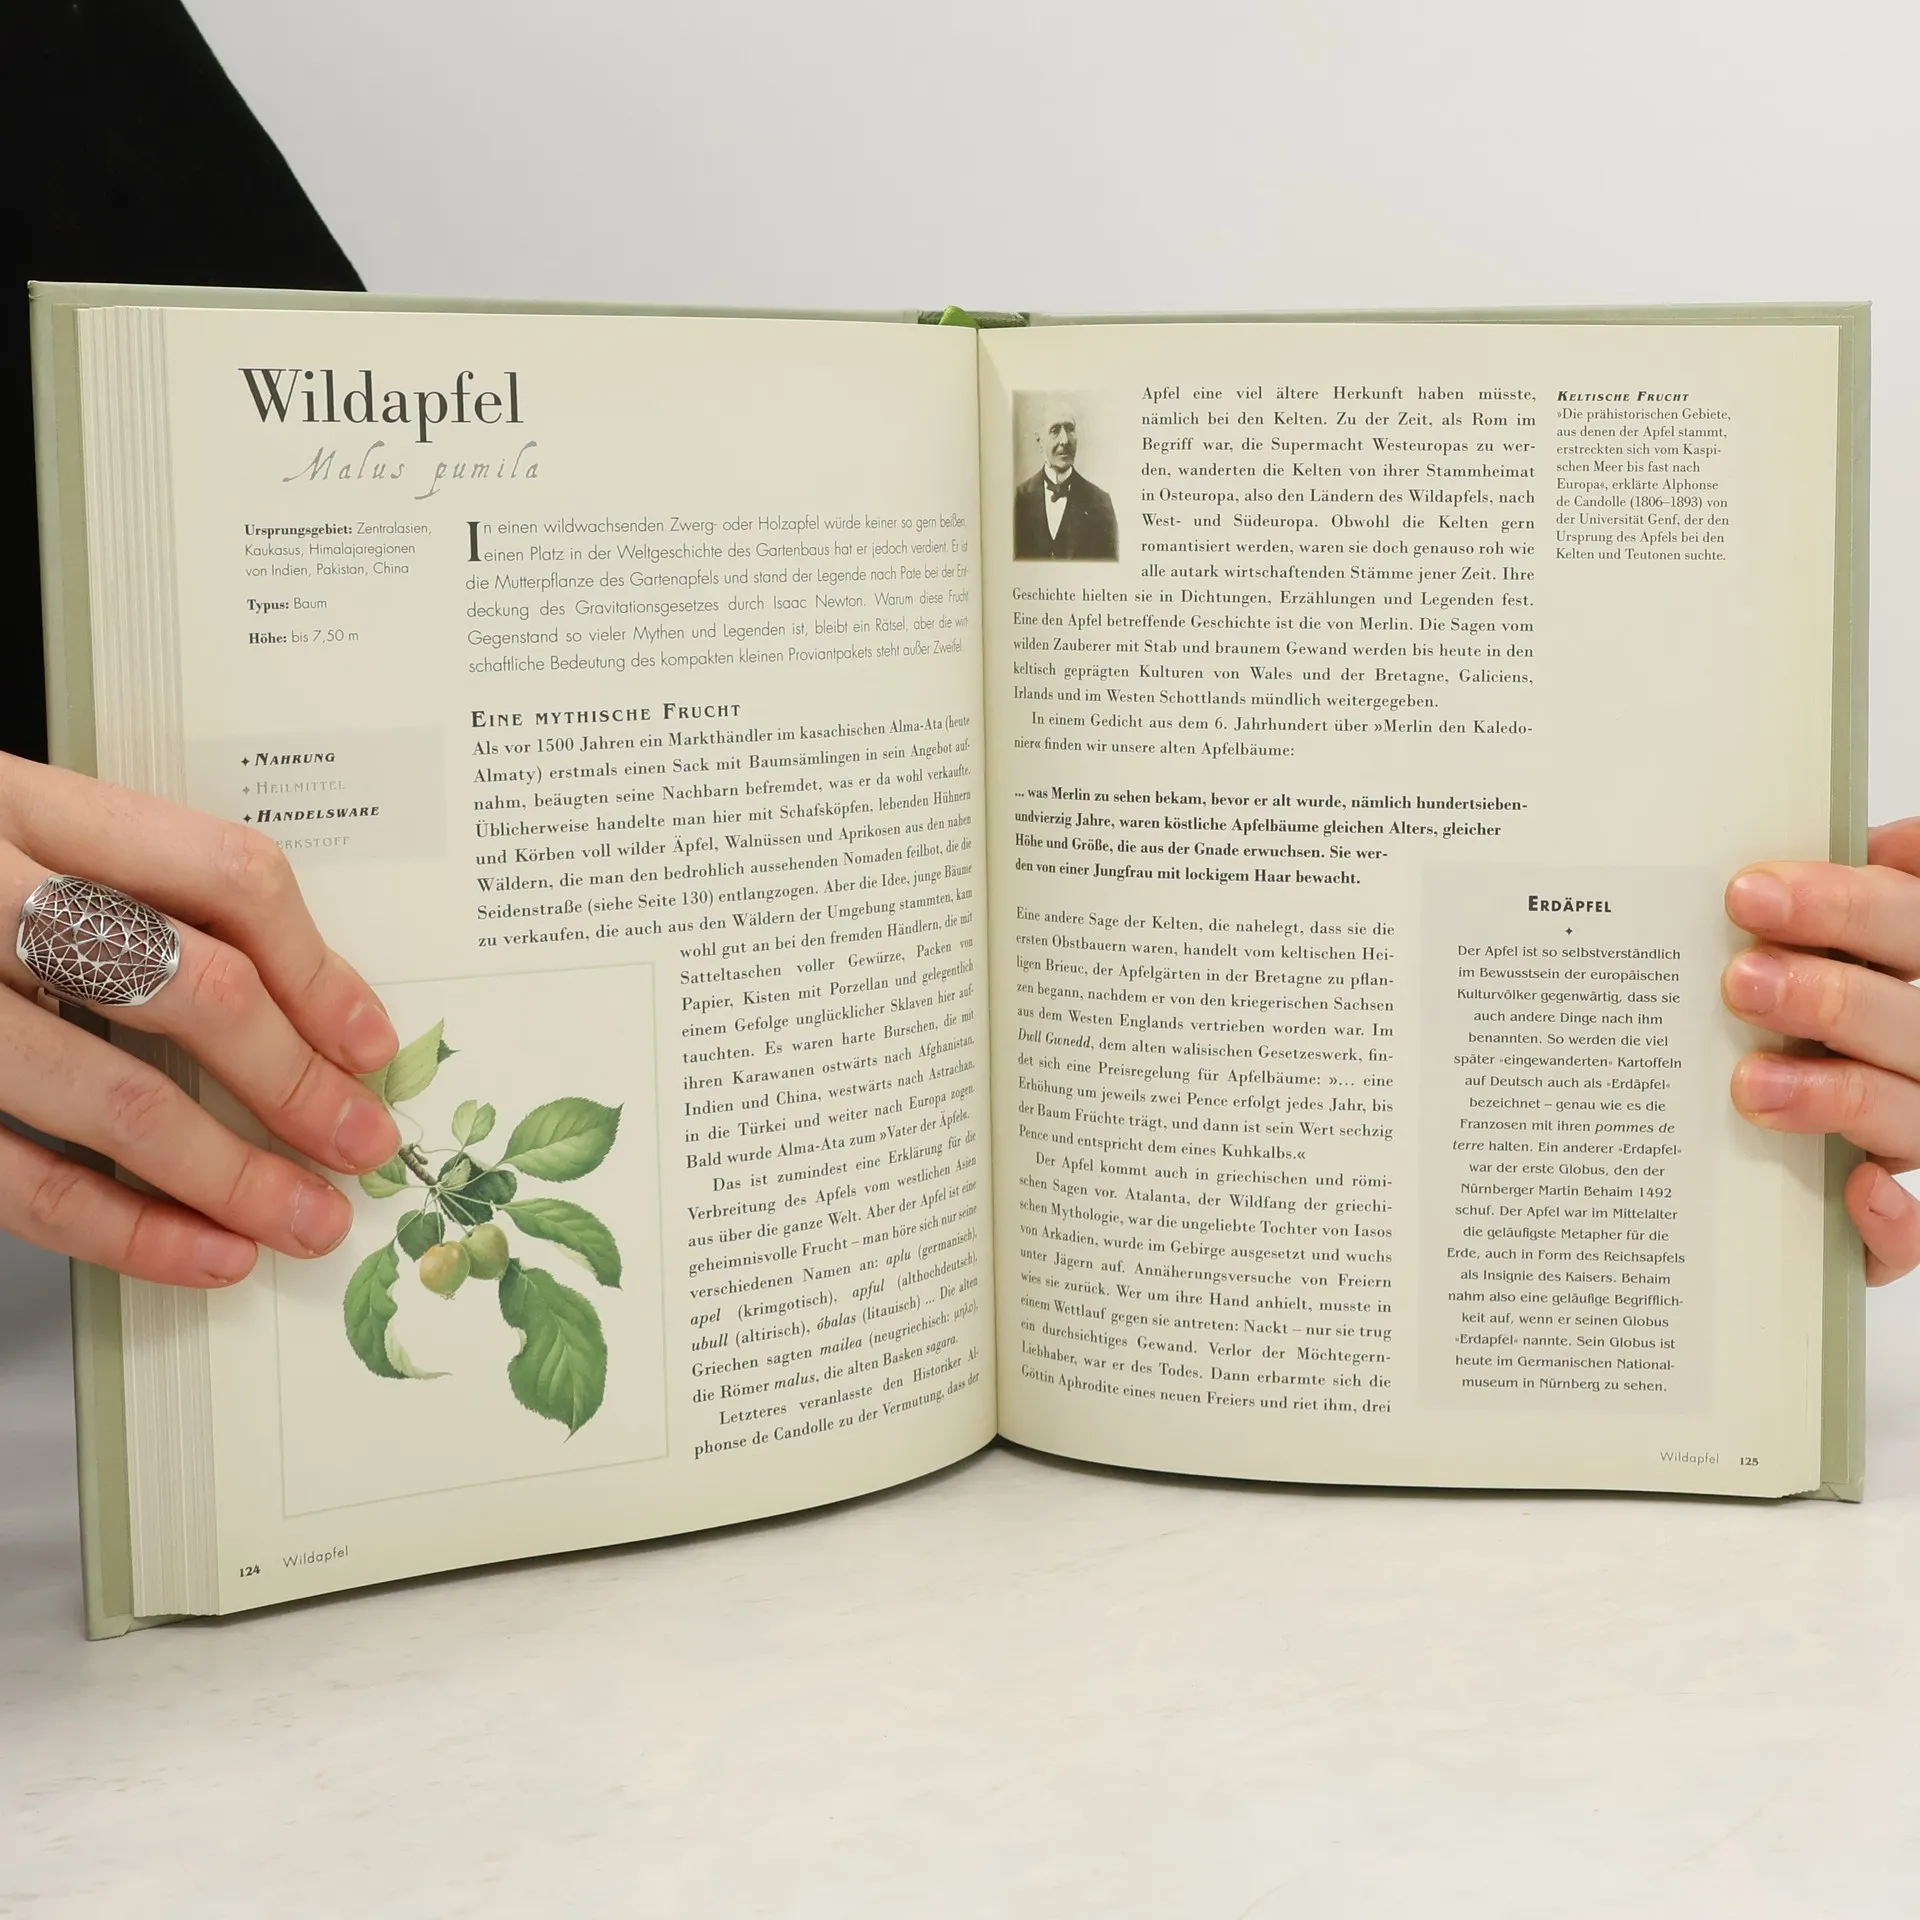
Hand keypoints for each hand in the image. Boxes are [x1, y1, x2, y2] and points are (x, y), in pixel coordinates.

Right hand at [0, 754, 398, 1287]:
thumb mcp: (9, 837)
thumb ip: (122, 896)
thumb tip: (302, 1016)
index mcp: (18, 802)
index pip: (221, 873)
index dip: (319, 968)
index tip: (370, 1043)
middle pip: (189, 986)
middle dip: (295, 1084)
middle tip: (359, 1145)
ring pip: (112, 1096)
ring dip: (230, 1176)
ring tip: (303, 1221)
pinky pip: (16, 1178)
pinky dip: (124, 1228)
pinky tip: (198, 1252)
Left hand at [1724, 819, 1919, 1284]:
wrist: (1800, 1152)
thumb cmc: (1803, 1014)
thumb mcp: (1815, 946)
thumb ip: (1839, 900)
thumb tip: (1858, 843)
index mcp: (1907, 973)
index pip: (1903, 922)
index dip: (1839, 906)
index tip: (1746, 893)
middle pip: (1904, 1017)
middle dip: (1828, 996)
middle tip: (1740, 981)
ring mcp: (1913, 1131)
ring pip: (1906, 1113)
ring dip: (1837, 1095)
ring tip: (1749, 1083)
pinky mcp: (1894, 1223)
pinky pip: (1912, 1233)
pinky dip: (1893, 1220)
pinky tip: (1856, 1191)